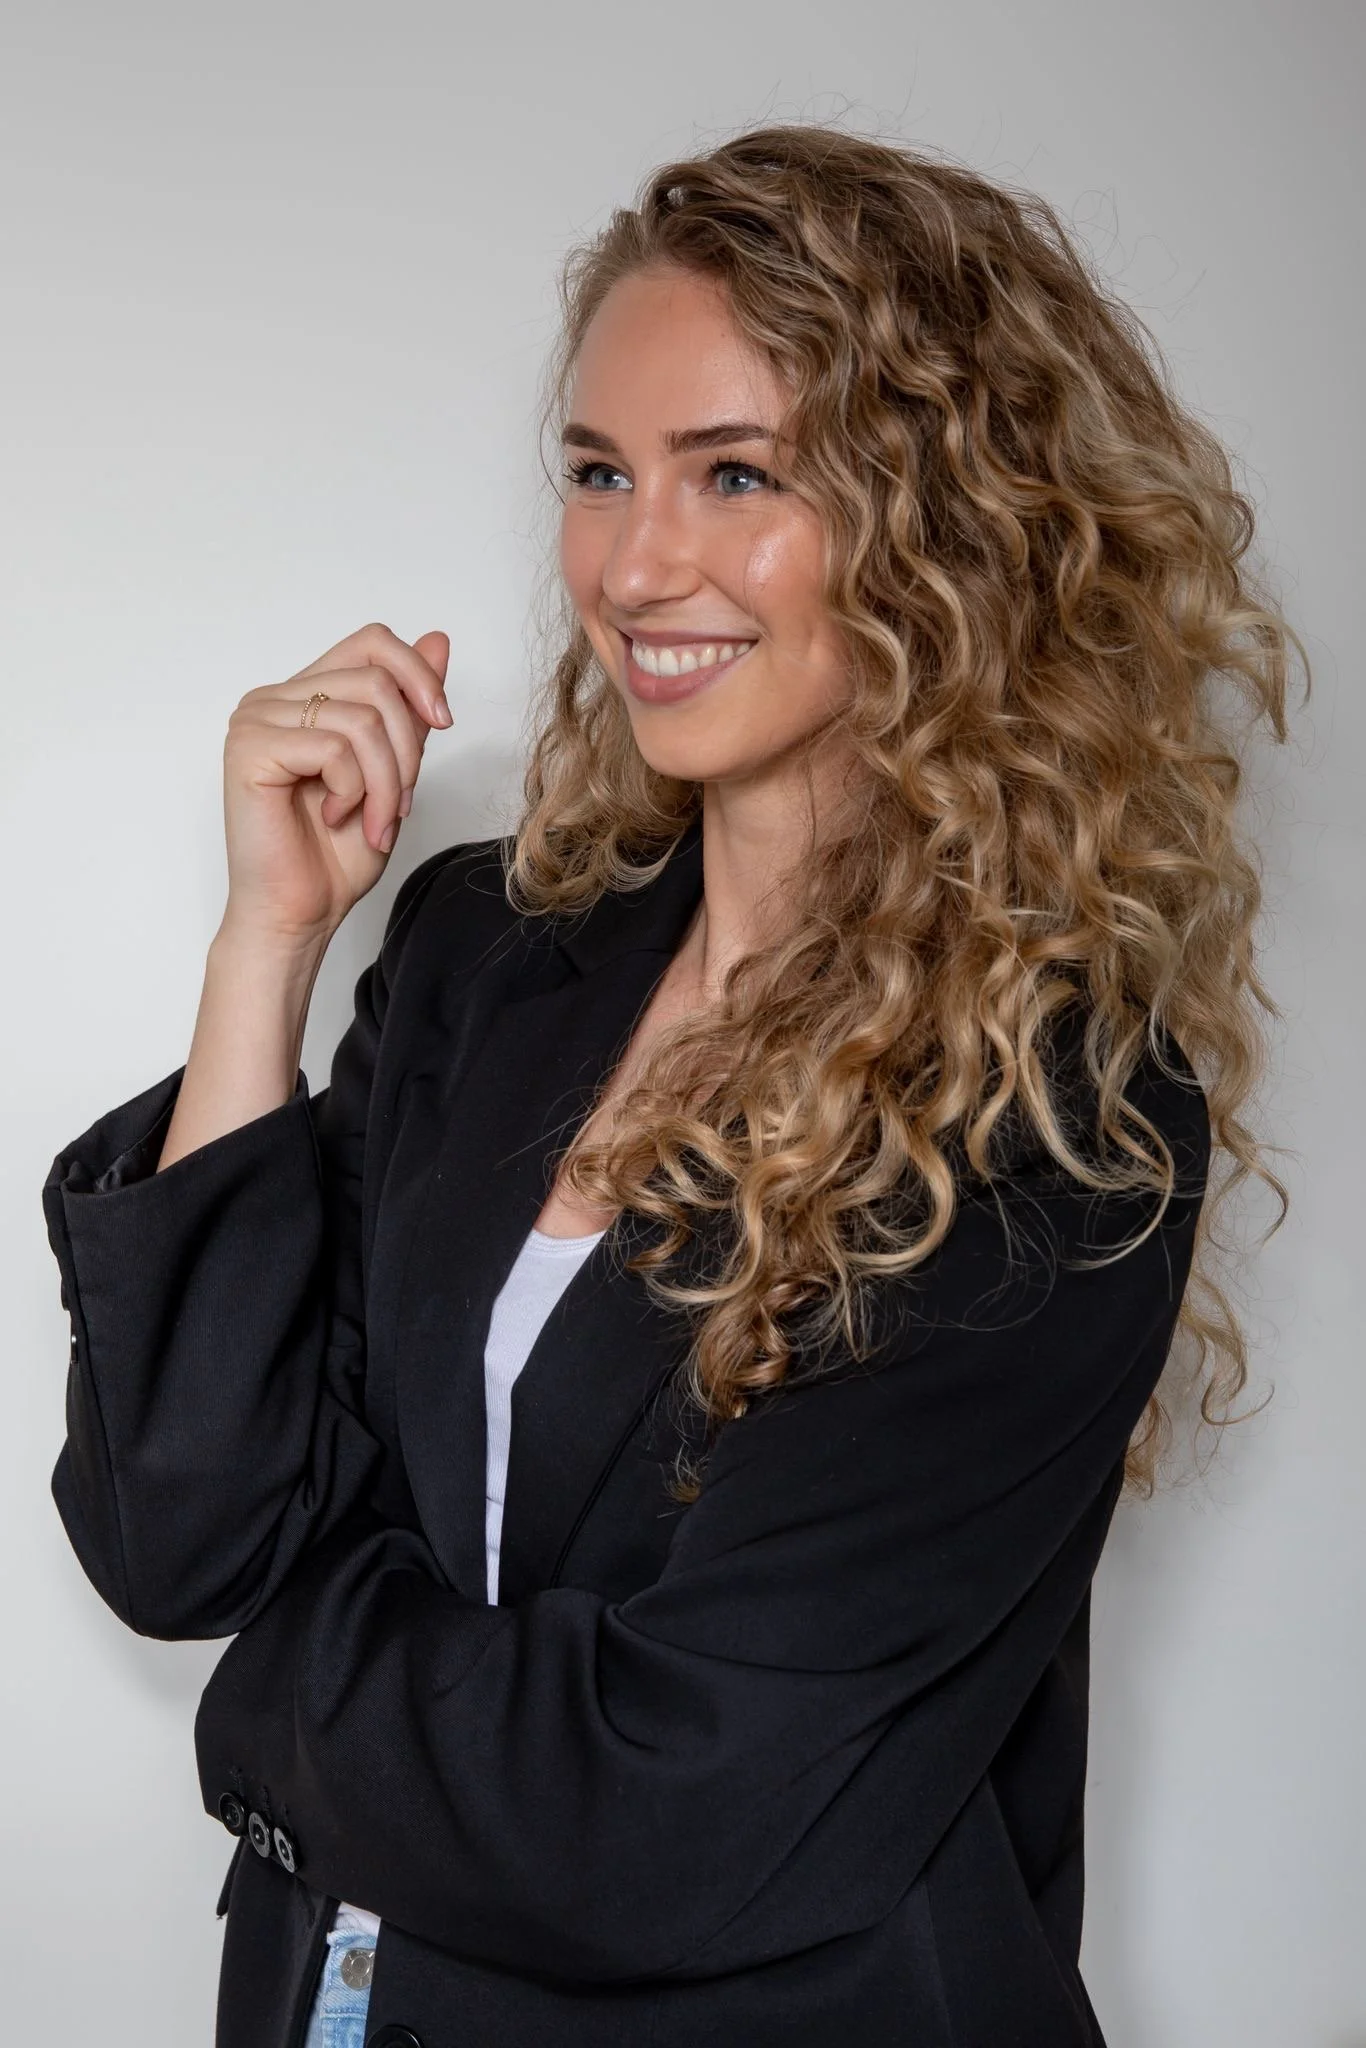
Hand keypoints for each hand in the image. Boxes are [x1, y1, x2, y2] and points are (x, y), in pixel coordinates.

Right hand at [218, 621, 451, 946]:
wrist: (299, 914)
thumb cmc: (335, 854)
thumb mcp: (393, 770)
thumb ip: (407, 709)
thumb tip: (437, 639)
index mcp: (304, 694)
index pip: (372, 643)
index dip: (418, 674)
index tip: (443, 721)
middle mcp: (274, 698)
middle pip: (376, 679)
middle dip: (407, 750)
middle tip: (399, 804)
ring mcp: (256, 719)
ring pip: (361, 717)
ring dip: (386, 781)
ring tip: (373, 821)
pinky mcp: (249, 747)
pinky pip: (334, 746)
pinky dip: (354, 791)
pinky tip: (336, 817)